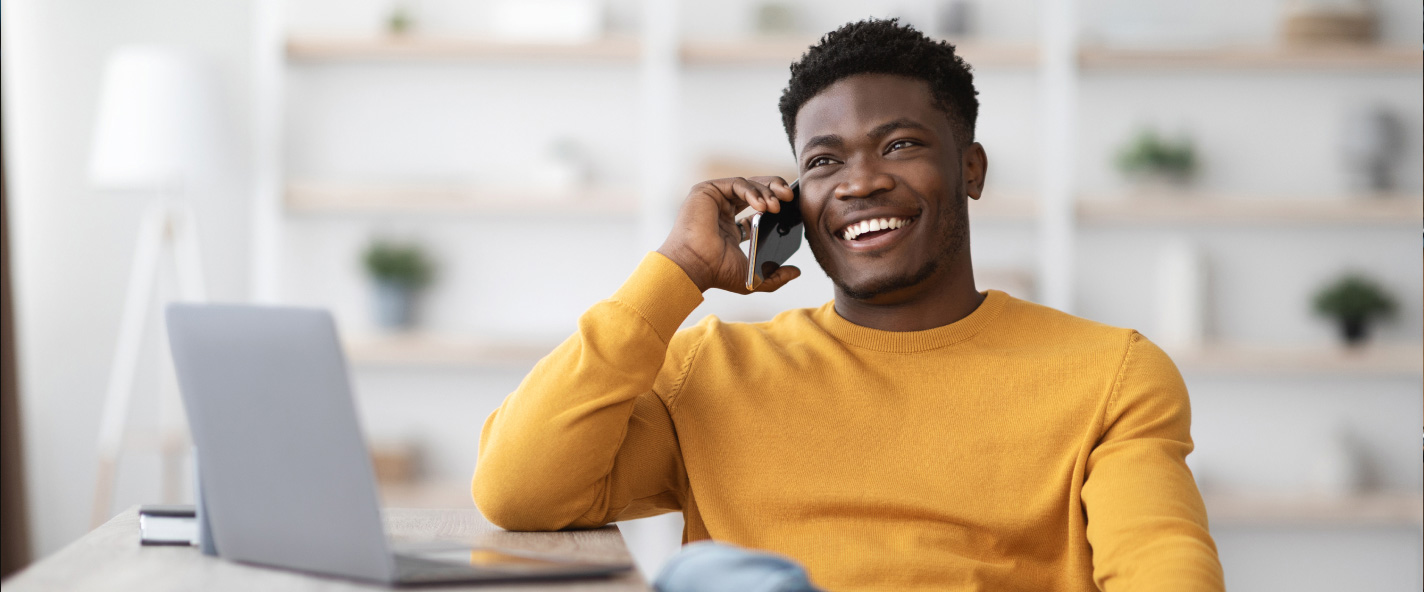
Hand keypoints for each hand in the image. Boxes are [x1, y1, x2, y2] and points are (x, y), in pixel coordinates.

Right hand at [657, 176, 801, 293]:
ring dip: (766, 191)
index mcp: (729, 228)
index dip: (774, 205)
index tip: (789, 210)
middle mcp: (721, 211)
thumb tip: (796, 272)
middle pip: (754, 191)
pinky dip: (752, 191)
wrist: (695, 267)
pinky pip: (736, 183)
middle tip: (789, 196)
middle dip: (774, 190)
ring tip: (777, 205)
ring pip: (747, 184)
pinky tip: (762, 205)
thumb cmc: (715, 273)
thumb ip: (775, 277)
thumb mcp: (753, 279)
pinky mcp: (707, 191)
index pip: (755, 208)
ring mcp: (714, 200)